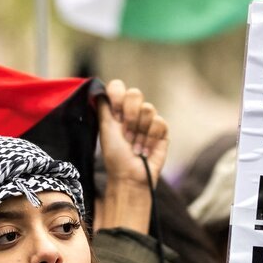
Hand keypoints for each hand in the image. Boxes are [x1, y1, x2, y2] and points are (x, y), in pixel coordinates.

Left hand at [93, 77, 167, 232]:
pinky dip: (150, 139)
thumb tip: (100, 88)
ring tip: (135, 146)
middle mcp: (133, 113)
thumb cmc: (115, 155)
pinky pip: (159, 122)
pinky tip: (146, 150)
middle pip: (135, 93)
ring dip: (139, 132)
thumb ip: (103, 106)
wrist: (130, 176)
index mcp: (117, 110)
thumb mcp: (105, 128)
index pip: (118, 87)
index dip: (117, 97)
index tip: (115, 114)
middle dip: (129, 115)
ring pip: (148, 109)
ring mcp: (148, 121)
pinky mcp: (162, 131)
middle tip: (125, 133)